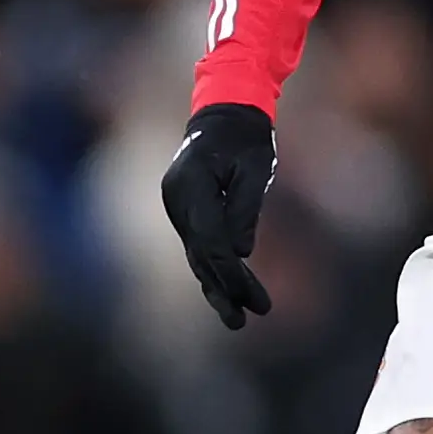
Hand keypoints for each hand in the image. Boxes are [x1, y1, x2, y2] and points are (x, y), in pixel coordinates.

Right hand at [158, 101, 278, 327]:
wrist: (224, 113)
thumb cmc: (245, 136)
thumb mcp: (255, 167)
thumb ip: (245, 209)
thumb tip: (240, 253)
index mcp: (192, 186)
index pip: (210, 238)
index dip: (230, 272)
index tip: (249, 297)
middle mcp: (177, 200)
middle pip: (201, 253)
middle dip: (225, 288)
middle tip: (244, 320)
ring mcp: (177, 207)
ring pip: (198, 255)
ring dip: (218, 287)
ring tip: (238, 321)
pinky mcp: (185, 212)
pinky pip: (199, 246)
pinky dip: (214, 270)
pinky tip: (227, 296)